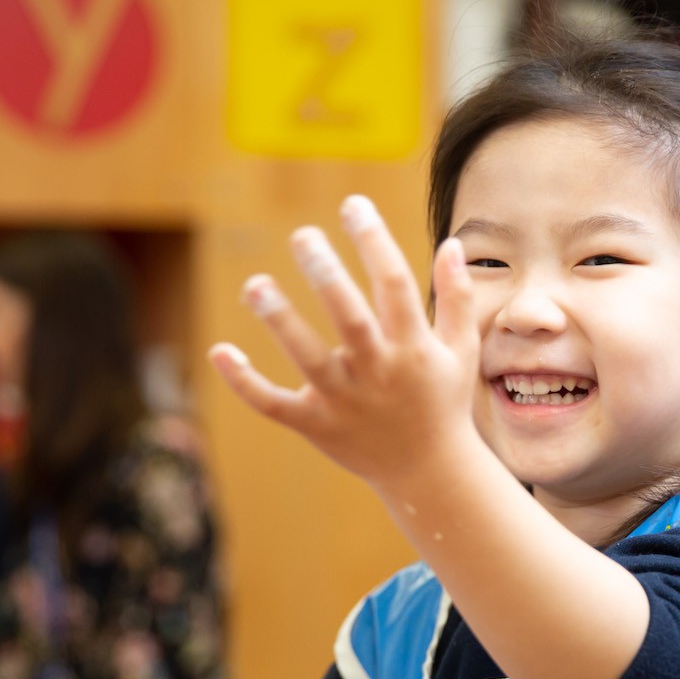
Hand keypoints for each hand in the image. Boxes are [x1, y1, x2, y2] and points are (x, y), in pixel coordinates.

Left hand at [209, 195, 482, 492]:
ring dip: (281, 322)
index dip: (374, 242)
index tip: (353, 206)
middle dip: (327, 276)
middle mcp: (378, 372)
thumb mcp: (461, 350)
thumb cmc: (442, 401)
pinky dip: (245, 382)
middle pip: (350, 318)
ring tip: (256, 284)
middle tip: (304, 236)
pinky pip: (274, 404)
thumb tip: (450, 242)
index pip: (395, 285)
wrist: (429, 473)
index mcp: (413, 348)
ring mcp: (344, 401)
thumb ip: (457, 296)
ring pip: (308, 359)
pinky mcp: (315, 425)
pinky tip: (218, 351)